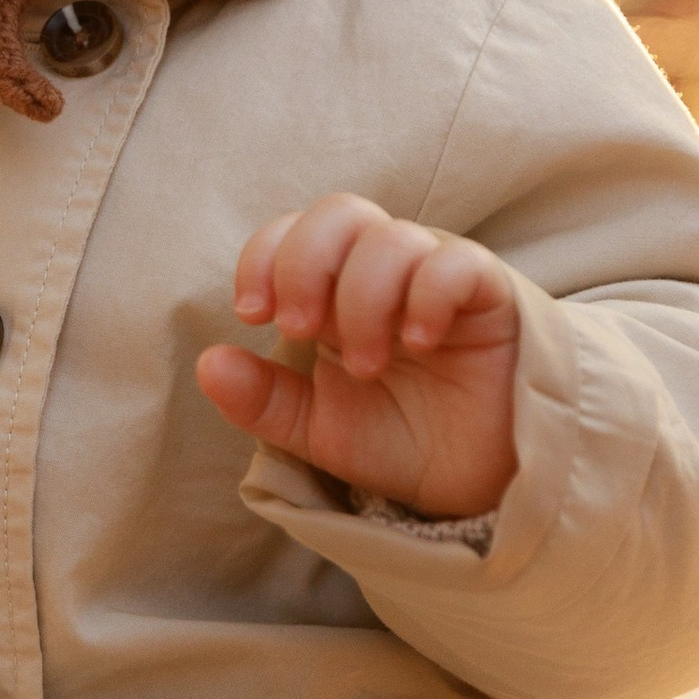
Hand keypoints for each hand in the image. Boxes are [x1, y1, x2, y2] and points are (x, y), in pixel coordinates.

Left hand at [195, 194, 520, 521]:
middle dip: (306, 264)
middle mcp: (385, 273)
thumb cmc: (402, 443)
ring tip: (367, 366)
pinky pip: (457, 262)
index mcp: (336, 293)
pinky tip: (417, 342)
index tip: (251, 312)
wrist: (482, 485)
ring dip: (363, 299)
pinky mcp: (491, 296)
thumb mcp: (317, 431)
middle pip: (339, 213)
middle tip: (300, 328)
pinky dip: (428, 295)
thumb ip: (263, 400)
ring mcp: (438, 278)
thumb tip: (207, 364)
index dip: (264, 258)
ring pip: (392, 238)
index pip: (292, 235)